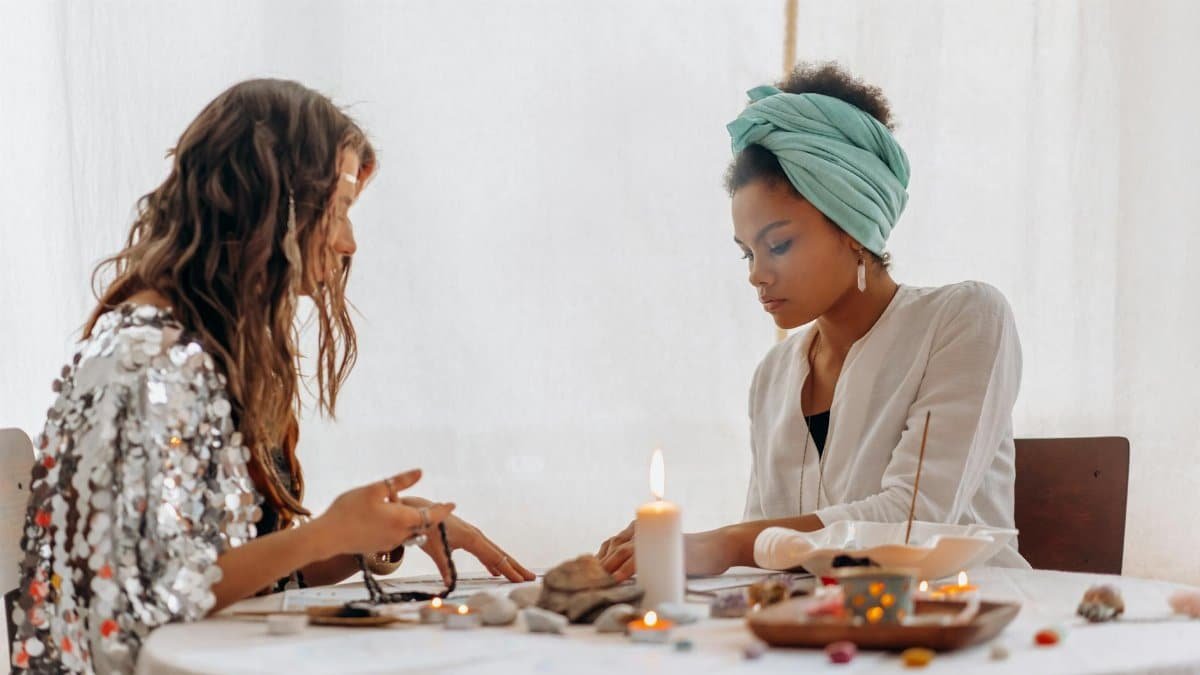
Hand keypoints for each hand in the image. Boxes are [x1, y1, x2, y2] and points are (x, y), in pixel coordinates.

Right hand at [312, 469, 453, 558]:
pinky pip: (397, 536)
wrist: (327, 538)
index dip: (443, 509)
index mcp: (403, 519)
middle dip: (429, 515)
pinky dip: (399, 527)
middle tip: (434, 505)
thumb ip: (399, 482)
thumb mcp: (375, 489)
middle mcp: (400, 534)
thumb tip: (420, 472)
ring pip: (409, 531)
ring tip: (400, 505)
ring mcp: (389, 543)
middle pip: (422, 525)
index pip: (432, 516)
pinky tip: (384, 516)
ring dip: (411, 520)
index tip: (453, 504)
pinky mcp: (379, 547)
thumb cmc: (349, 510)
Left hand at [398, 496, 535, 583]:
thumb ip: (444, 566)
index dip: (508, 569)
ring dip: (507, 564)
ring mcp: (472, 536)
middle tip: (531, 578)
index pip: (495, 557)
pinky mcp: (467, 537)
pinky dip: (493, 561)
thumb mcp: (434, 549)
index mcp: (471, 538)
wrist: (420, 511)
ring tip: (519, 575)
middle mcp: (476, 535)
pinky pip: (485, 551)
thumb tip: (449, 585)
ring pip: (494, 552)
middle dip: (516, 566)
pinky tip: (495, 571)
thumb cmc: (427, 529)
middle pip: (500, 553)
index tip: (521, 580)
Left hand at [598, 522, 733, 581]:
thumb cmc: (686, 555)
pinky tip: (618, 579)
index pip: (611, 544)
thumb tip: (622, 580)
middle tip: (591, 585)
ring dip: (609, 569)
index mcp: (639, 529)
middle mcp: (642, 529)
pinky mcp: (662, 547)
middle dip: (600, 567)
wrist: (713, 549)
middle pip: (613, 548)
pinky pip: (638, 557)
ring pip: (622, 551)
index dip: (598, 559)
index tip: (590, 576)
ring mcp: (653, 537)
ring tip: (601, 584)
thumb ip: (644, 560)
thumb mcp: (660, 553)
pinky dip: (626, 569)